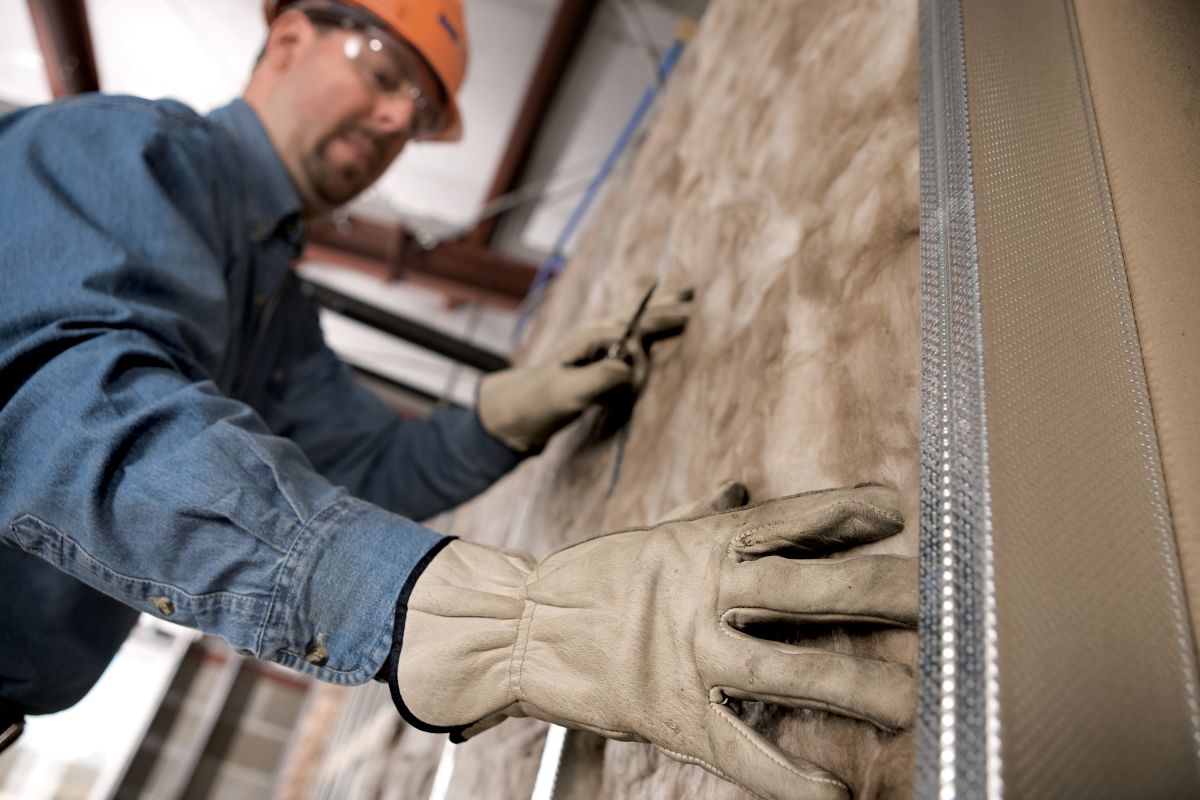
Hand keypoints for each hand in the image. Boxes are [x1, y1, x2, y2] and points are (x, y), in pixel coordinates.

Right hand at [388, 483, 916, 799]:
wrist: (520, 628)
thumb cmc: (592, 578)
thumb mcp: (653, 536)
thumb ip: (707, 518)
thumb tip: (744, 492)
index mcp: (705, 546)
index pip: (790, 521)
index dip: (844, 512)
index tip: (897, 510)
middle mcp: (707, 594)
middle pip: (811, 590)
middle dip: (880, 593)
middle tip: (941, 601)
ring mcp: (693, 654)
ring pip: (790, 670)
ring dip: (856, 685)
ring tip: (913, 701)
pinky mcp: (673, 712)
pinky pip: (741, 750)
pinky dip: (789, 778)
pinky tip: (836, 794)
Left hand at [477, 287, 691, 451]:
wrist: (522, 408)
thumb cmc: (544, 400)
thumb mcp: (571, 392)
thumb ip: (602, 377)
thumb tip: (631, 366)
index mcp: (593, 337)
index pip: (633, 337)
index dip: (642, 358)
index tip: (635, 385)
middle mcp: (600, 333)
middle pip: (642, 314)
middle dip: (669, 305)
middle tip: (696, 291)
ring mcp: (602, 342)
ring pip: (640, 318)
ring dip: (664, 305)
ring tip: (687, 291)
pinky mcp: (605, 354)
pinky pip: (636, 331)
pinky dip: (654, 319)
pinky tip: (665, 311)